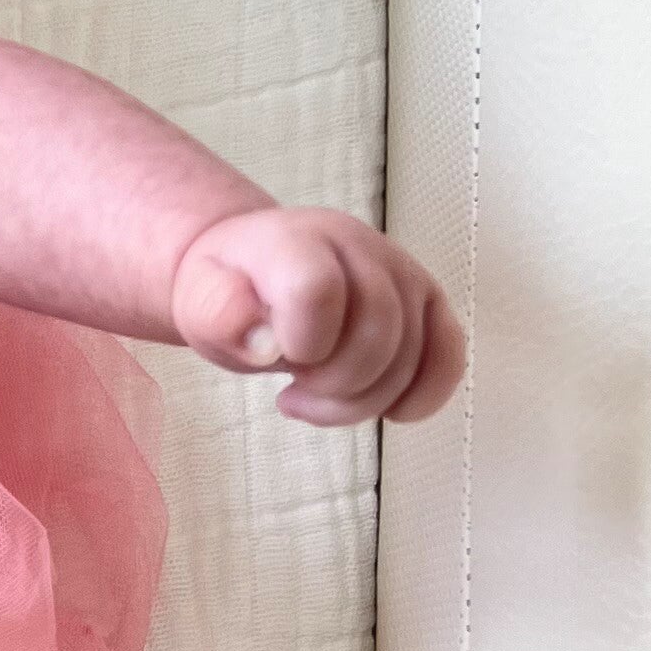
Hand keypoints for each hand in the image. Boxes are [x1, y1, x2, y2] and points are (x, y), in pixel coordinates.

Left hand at [170, 205, 463, 426]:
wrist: (252, 270)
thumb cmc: (231, 290)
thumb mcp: (200, 301)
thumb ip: (221, 316)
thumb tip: (264, 343)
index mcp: (297, 241)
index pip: (319, 290)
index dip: (304, 342)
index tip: (282, 356)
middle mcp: (359, 246)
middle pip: (378, 333)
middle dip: (335, 385)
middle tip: (296, 388)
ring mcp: (401, 272)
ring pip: (413, 356)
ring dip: (365, 401)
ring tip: (320, 395)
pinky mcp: (426, 302)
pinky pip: (450, 357)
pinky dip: (422, 397)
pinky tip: (387, 410)